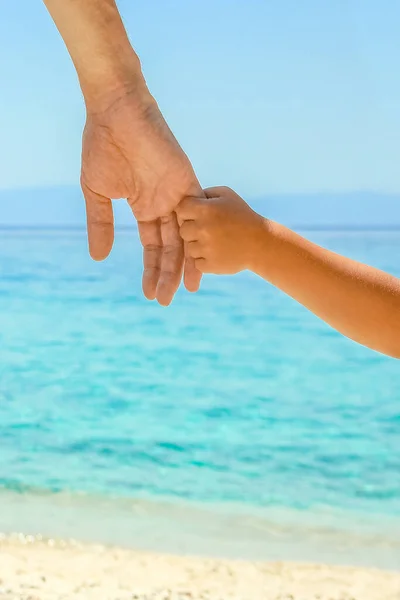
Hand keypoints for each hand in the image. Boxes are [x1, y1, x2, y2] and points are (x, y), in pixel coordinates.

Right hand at [81, 83, 202, 305]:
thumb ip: (100, 224)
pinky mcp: (187, 182)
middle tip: (166, 301)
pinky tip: (199, 257)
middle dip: (168, 275)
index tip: (149, 294)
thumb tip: (97, 257)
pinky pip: (197, 215)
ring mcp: (177, 194)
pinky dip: (198, 236)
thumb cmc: (102, 146)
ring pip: (185, 236)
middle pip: (171, 247)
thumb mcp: (97, 192)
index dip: (151, 270)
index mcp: (144, 207)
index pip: (152, 246)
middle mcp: (164, 205)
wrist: (116, 112)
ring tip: (186, 290)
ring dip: (185, 263)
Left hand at [177, 186, 266, 274]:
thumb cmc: (243, 216)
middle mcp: (203, 228)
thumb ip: (205, 193)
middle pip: (183, 230)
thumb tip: (187, 199)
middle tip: (208, 231)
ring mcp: (205, 248)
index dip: (188, 212)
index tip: (198, 215)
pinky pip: (197, 263)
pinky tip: (218, 253)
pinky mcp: (210, 264)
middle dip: (193, 230)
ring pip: (189, 248)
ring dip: (199, 246)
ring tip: (216, 243)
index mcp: (206, 209)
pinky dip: (205, 260)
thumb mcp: (226, 195)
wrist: (260, 243)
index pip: (181, 209)